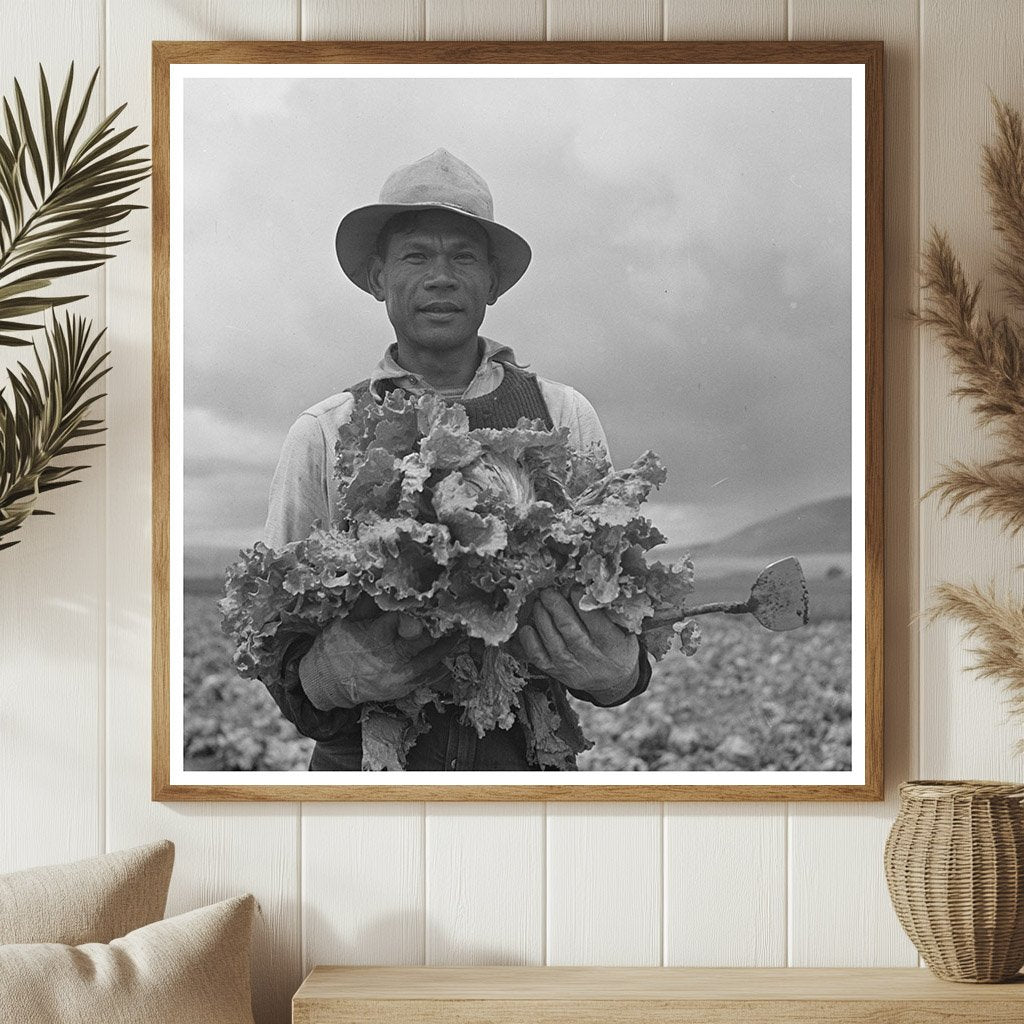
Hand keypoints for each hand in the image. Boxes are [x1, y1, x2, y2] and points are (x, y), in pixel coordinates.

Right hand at [299, 611, 457, 709]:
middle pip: (426, 638)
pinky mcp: (405, 688)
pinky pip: (431, 674)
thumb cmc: (337, 645)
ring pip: (434, 657)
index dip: (422, 608)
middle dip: (440, 624)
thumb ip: (369, 601)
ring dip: (448, 641)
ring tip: (459, 627)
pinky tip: (450, 647)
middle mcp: (391, 657)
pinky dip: (442, 661)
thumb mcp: (347, 618)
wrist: (329, 682)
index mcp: (376, 636)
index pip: (405, 619)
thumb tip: (385, 578)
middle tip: (453, 611)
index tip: (435, 598)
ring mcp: (401, 676)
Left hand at [516, 588, 639, 704]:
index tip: (573, 586)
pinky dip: (529, 642)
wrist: (613, 682)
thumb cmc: (619, 649)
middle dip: (555, 605)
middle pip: (568, 628)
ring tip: (539, 603)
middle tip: (548, 591)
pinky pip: (538, 657)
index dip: (580, 599)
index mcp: (612, 644)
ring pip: (551, 640)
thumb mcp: (626, 631)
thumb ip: (611, 612)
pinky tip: (527, 627)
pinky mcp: (557, 672)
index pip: (594, 619)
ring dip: (542, 617)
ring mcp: (572, 667)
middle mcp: (591, 657)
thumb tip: (591, 587)